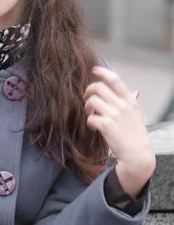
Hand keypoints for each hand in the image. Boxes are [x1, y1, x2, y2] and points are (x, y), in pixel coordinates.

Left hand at [84, 66, 155, 196]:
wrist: (137, 155)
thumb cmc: (136, 135)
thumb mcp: (137, 115)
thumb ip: (132, 102)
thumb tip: (135, 92)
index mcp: (130, 100)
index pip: (116, 79)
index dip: (103, 72)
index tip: (94, 70)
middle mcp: (122, 105)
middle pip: (98, 88)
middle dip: (88, 92)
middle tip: (87, 100)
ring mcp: (114, 115)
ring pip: (92, 101)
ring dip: (87, 107)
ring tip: (90, 115)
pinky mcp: (106, 125)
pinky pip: (90, 117)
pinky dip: (89, 121)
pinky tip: (93, 127)